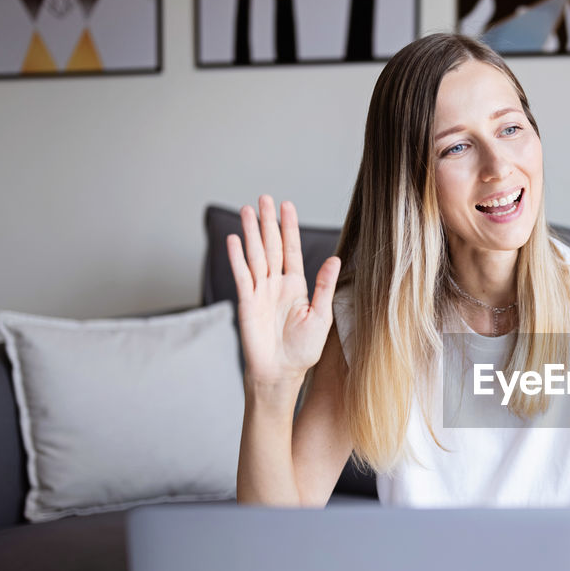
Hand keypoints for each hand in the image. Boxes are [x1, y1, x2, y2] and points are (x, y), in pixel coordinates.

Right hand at [226, 195, 340, 390]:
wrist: (282, 372)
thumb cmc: (303, 349)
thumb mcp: (321, 315)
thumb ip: (325, 286)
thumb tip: (334, 259)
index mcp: (296, 286)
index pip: (291, 250)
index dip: (288, 227)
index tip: (286, 206)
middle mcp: (276, 285)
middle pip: (271, 246)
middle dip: (267, 222)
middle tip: (263, 198)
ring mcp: (260, 292)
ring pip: (255, 256)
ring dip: (250, 233)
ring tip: (246, 210)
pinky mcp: (247, 303)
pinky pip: (242, 276)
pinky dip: (237, 258)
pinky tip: (234, 240)